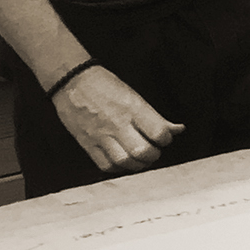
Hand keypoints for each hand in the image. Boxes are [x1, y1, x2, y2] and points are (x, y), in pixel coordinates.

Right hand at [51, 64, 183, 173]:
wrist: (72, 81)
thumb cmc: (104, 85)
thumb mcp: (134, 95)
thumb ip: (155, 116)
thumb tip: (177, 129)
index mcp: (132, 108)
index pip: (158, 132)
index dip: (166, 139)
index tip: (165, 138)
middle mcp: (118, 123)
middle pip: (142, 151)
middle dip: (153, 155)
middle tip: (154, 151)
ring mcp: (101, 135)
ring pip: (125, 161)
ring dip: (138, 164)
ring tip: (140, 159)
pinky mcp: (87, 144)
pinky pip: (105, 165)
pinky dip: (118, 168)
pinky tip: (123, 162)